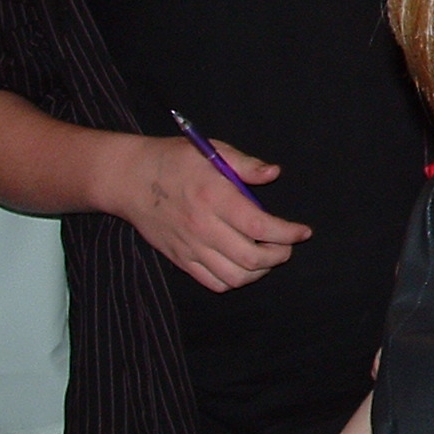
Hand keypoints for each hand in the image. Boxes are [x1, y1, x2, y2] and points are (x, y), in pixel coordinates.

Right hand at [116, 134, 311, 291]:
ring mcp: (190, 247)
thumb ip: (246, 165)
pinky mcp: (180, 258)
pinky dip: (235, 280)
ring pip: (234, 276)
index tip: (303, 232)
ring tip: (268, 257)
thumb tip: (274, 173)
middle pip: (250, 257)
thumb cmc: (175, 160)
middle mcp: (203, 227)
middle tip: (288, 245)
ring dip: (259, 271)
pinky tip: (243, 265)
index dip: (287, 233)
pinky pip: (212, 282)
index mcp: (215, 198)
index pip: (259, 226)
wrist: (130, 179)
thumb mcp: (212, 150)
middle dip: (279, 255)